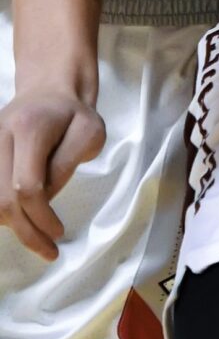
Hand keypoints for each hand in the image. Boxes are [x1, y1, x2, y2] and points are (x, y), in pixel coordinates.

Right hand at [0, 88, 104, 257]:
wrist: (48, 88)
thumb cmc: (74, 114)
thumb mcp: (88, 134)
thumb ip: (66, 165)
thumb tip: (43, 200)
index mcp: (29, 129)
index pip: (27, 186)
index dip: (41, 217)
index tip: (59, 233)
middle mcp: (0, 136)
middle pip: (2, 199)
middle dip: (26, 231)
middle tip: (49, 250)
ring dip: (11, 225)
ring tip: (36, 237)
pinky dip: (1, 212)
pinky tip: (20, 221)